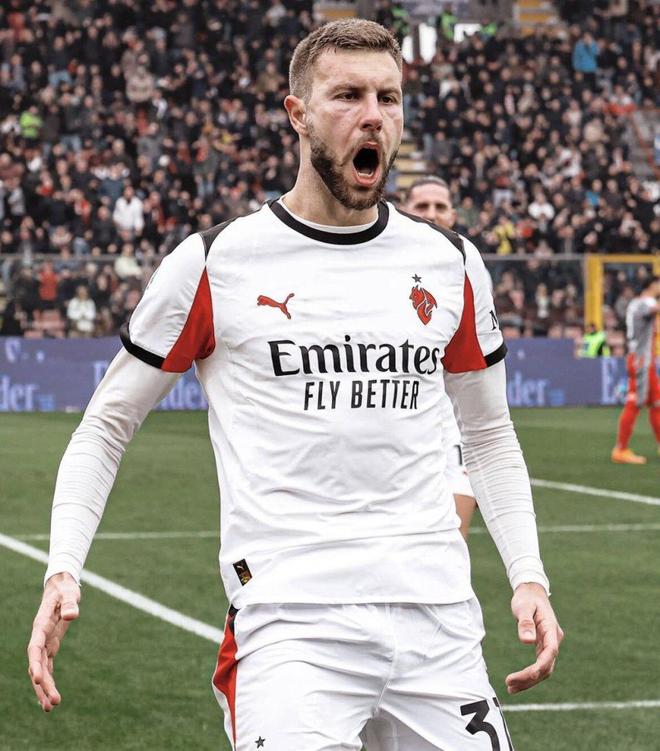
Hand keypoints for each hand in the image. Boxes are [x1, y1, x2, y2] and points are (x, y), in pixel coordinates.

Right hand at [27, 572, 79, 710]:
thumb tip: (73, 615)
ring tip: (51, 708)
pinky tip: (51, 697)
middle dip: (43, 685)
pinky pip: (47, 667)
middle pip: (37, 664)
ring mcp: (44, 643)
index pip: (35, 648)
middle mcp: (39, 637)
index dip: (35, 663)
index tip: (38, 678)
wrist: (60, 587)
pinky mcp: (51, 646)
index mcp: (41, 625)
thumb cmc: (65, 589)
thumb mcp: (69, 593)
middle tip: (52, 703)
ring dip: (44, 688)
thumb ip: (70, 603)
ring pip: (41, 670)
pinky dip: (48, 682)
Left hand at [505, 582, 563, 693]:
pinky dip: (530, 674)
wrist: (531, 590)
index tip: (520, 676)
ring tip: (510, 688)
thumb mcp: (523, 606)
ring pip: (544, 668)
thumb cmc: (527, 597)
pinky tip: (517, 681)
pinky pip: (540, 664)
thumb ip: (525, 623)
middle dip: (530, 678)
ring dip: (529, 680)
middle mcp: (554, 639)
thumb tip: (527, 641)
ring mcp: (550, 643)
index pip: (549, 654)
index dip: (537, 668)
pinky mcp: (543, 645)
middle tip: (510, 686)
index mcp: (551, 630)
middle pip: (547, 666)